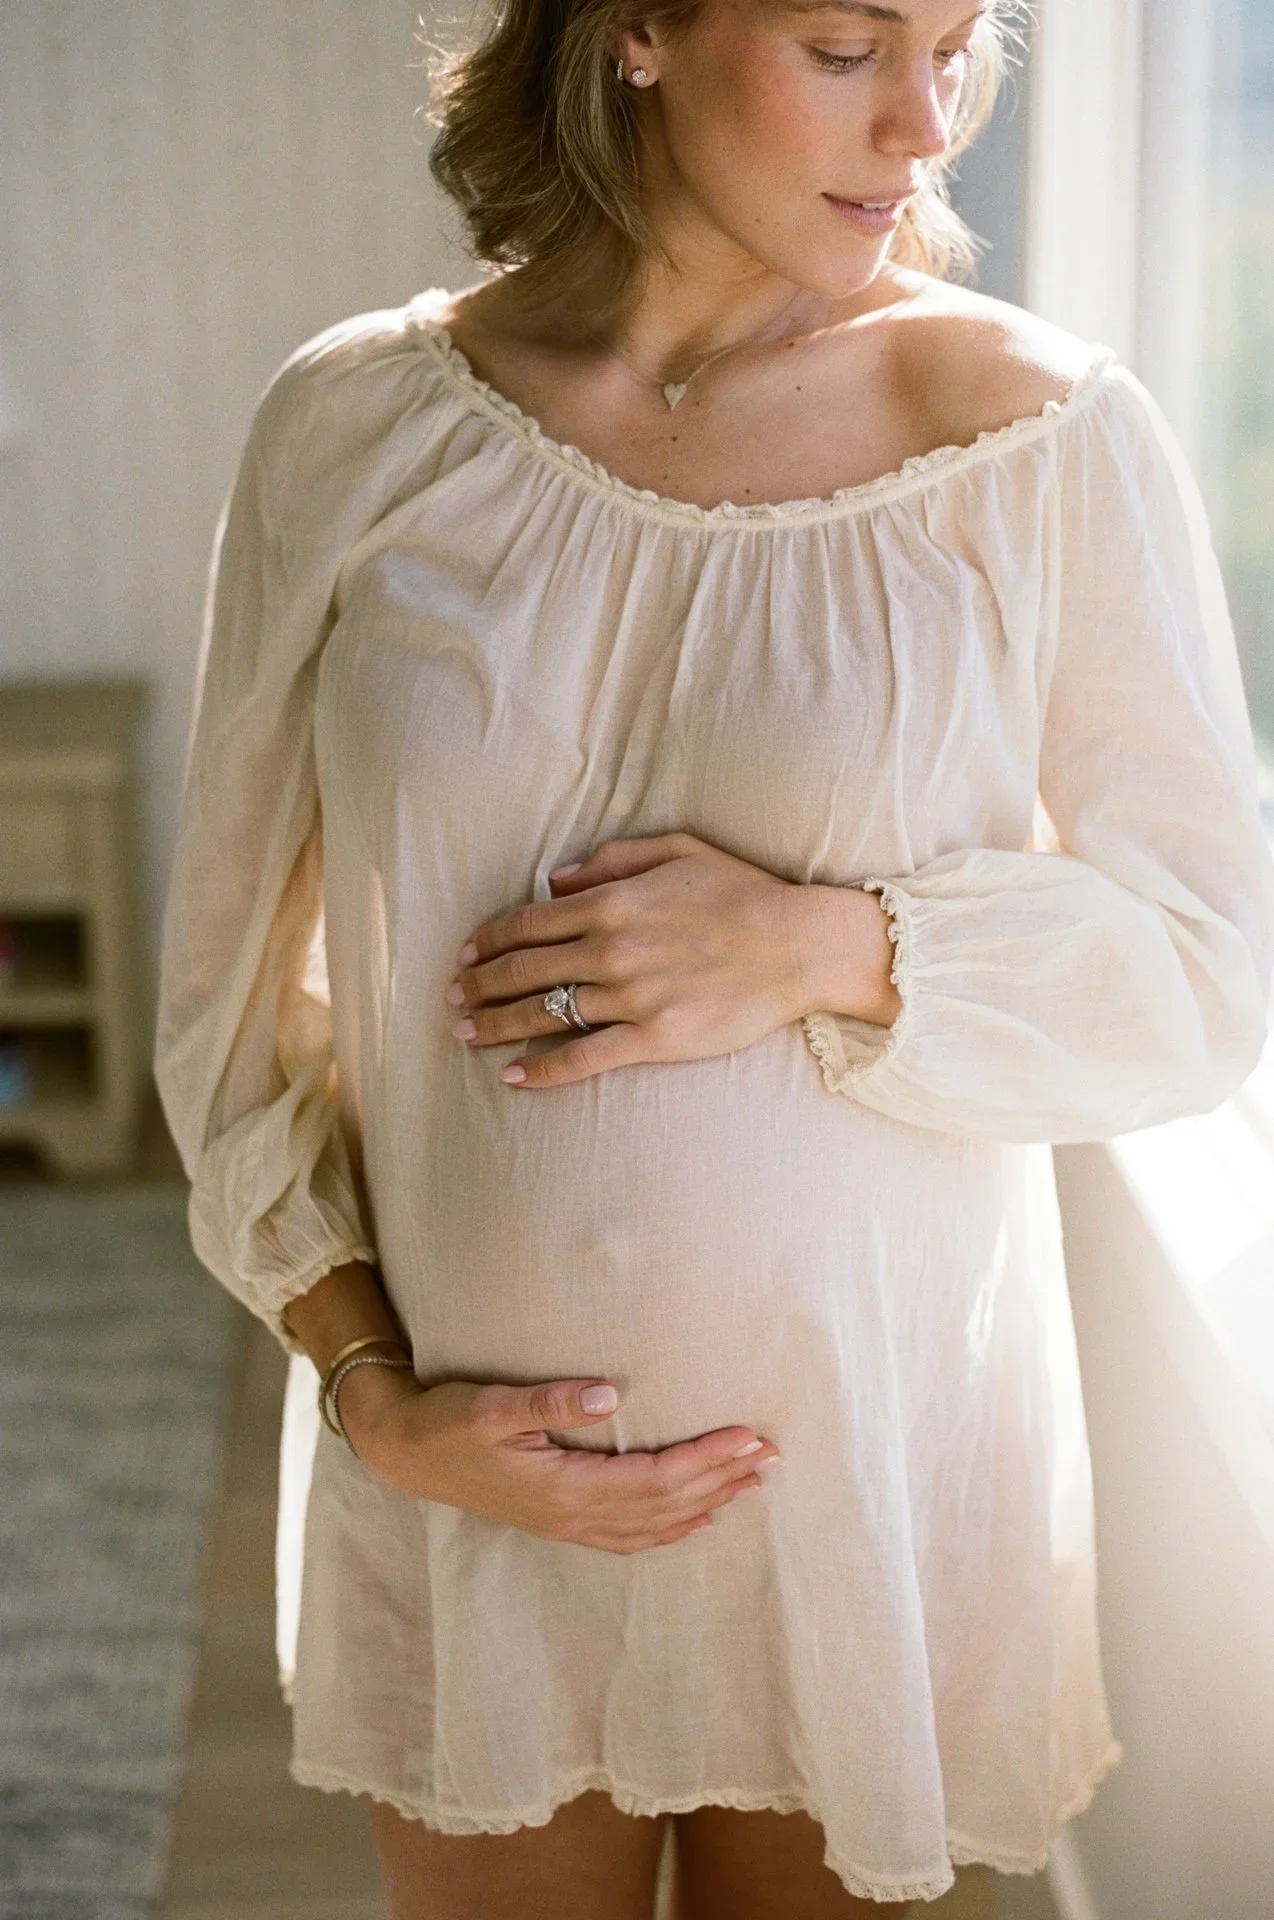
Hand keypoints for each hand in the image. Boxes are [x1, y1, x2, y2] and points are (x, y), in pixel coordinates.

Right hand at [336, 1365, 780, 1553]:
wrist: (404, 1453)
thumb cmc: (447, 1422)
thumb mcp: (491, 1405)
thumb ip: (549, 1402)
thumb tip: (612, 1393)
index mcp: (566, 1488)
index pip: (657, 1478)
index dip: (707, 1459)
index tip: (749, 1437)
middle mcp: (575, 1515)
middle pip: (668, 1505)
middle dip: (723, 1480)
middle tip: (774, 1458)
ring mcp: (569, 1524)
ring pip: (656, 1526)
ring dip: (708, 1503)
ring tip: (753, 1485)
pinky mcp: (560, 1521)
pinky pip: (630, 1537)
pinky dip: (672, 1530)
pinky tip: (698, 1522)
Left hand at [445, 831, 892, 1088]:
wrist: (799, 945)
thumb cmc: (744, 891)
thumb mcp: (678, 850)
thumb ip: (612, 859)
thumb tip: (557, 880)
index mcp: (613, 901)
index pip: (529, 922)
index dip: (490, 940)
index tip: (468, 953)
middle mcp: (611, 948)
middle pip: (523, 969)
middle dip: (479, 984)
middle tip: (452, 996)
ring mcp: (630, 996)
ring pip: (543, 1013)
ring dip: (496, 1025)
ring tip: (466, 1034)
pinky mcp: (654, 1037)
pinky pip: (585, 1057)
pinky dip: (544, 1070)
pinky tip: (514, 1077)